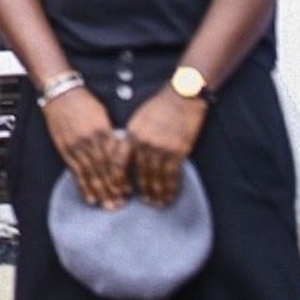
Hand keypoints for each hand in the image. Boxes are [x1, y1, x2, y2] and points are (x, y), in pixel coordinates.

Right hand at [41, 88, 129, 208]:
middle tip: (119, 204)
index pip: (115, 161)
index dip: (121, 178)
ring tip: (106, 205)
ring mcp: (76, 146)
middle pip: (103, 171)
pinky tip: (88, 196)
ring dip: (99, 191)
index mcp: (103, 132)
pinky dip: (82, 185)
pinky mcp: (64, 148)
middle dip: (112, 190)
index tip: (128, 191)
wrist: (61, 93)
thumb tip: (121, 153)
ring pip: (90, 174)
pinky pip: (75, 171)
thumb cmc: (84, 101)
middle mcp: (90, 141)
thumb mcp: (103, 115)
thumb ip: (111, 134)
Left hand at [125, 87, 206, 205]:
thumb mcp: (137, 120)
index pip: (119, 162)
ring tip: (156, 204)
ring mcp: (161, 148)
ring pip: (156, 177)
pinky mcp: (178, 151)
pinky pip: (172, 175)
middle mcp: (143, 143)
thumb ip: (131, 137)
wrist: (182, 96)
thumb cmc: (159, 106)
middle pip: (138, 173)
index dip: (117, 179)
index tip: (117, 190)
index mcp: (131, 135)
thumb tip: (127, 156)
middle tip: (142, 202)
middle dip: (140, 191)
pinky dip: (171, 187)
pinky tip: (170, 196)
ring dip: (156, 193)